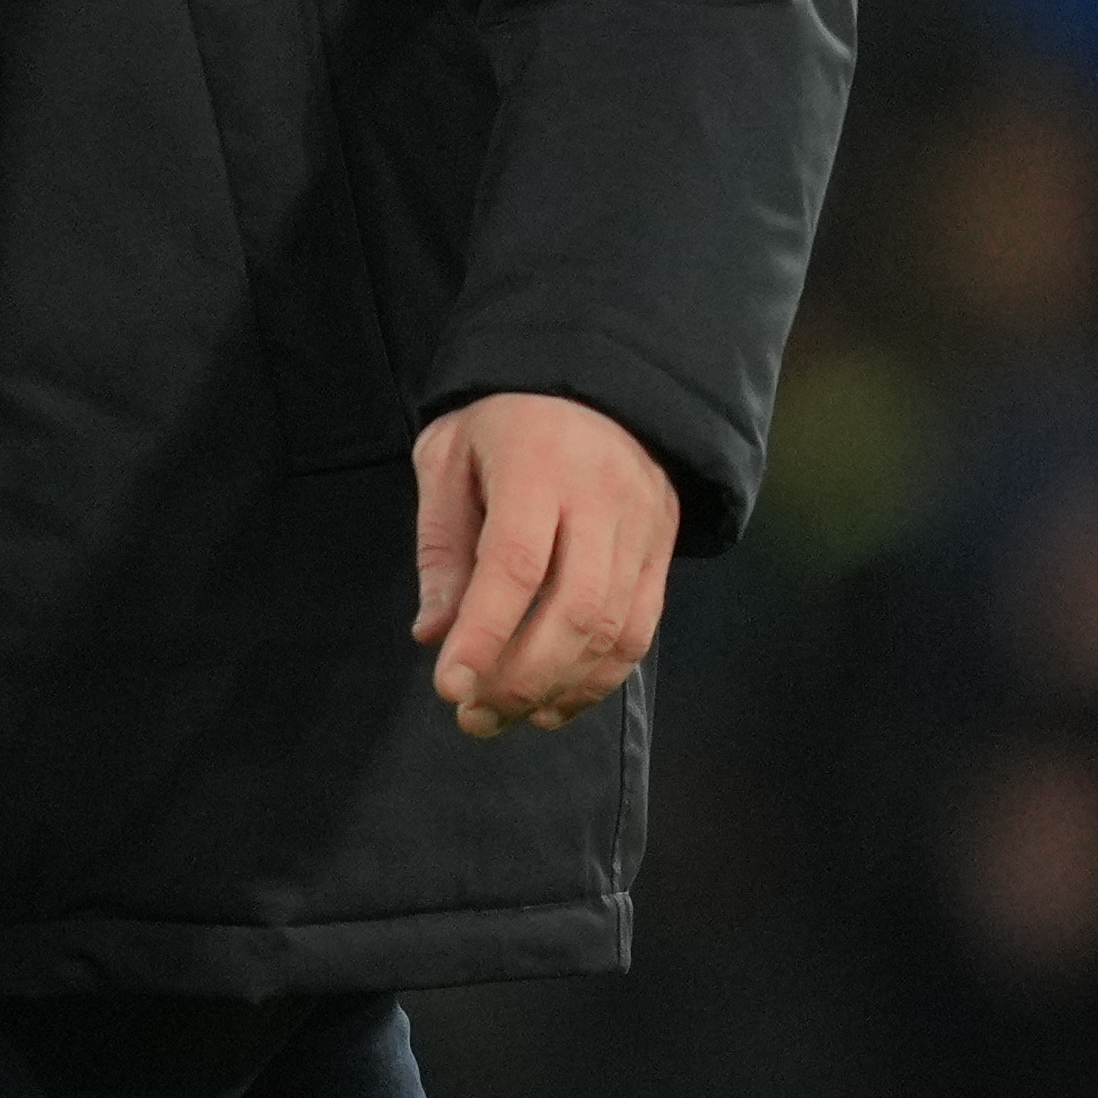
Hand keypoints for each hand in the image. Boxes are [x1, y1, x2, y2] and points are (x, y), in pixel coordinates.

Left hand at [412, 389, 678, 738]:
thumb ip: (442, 543)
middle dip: (521, 677)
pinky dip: (598, 679)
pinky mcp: (664, 550)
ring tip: (503, 716)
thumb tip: (433, 633)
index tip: (448, 687)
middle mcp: (603, 496)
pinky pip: (640, 631)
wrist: (597, 380)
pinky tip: (554, 704)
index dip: (485, 634)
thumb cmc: (503, 422)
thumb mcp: (448, 457)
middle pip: (575, 608)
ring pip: (614, 629)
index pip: (516, 563)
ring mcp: (644, 525)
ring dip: (557, 688)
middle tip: (472, 716)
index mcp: (539, 462)